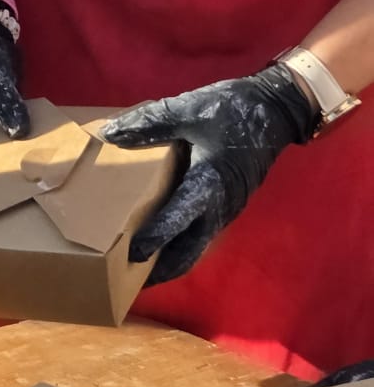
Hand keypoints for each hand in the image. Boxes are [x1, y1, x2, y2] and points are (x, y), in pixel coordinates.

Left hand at [106, 63, 317, 285]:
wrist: (277, 108)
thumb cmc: (233, 110)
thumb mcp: (189, 109)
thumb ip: (149, 123)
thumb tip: (110, 133)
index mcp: (210, 184)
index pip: (178, 220)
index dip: (155, 238)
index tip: (130, 254)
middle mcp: (220, 206)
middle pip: (188, 251)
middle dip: (160, 269)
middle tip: (126, 278)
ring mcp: (227, 209)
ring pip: (196, 246)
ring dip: (170, 259)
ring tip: (138, 266)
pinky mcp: (228, 204)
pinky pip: (202, 234)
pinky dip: (181, 244)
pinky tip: (161, 238)